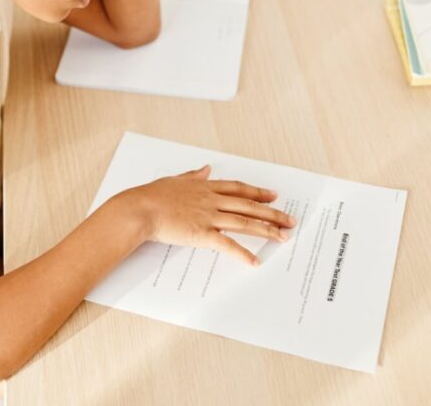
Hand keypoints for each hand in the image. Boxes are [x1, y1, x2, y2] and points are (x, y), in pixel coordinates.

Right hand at [114, 165, 295, 265]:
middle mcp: (212, 200)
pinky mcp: (202, 234)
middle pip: (249, 206)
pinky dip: (243, 253)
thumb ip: (194, 175)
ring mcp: (209, 217)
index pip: (239, 189)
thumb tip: (207, 169)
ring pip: (245, 222)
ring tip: (283, 237)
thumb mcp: (175, 180)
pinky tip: (255, 261)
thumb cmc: (152, 196)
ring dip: (266, 230)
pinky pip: (227, 244)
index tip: (273, 195)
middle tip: (290, 220)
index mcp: (206, 187)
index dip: (258, 192)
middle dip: (272, 213)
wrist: (140, 209)